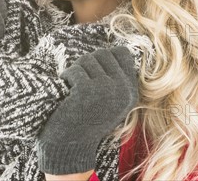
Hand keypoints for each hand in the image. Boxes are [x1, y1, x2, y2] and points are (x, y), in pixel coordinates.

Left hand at [35, 46, 138, 174]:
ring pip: (87, 59)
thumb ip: (116, 79)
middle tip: (80, 80)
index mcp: (131, 92)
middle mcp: (123, 90)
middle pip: (103, 53)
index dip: (104, 58)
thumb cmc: (86, 120)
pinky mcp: (88, 89)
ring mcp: (106, 89)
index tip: (93, 73)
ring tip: (73, 87)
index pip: (122, 53)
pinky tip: (66, 91)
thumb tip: (111, 50)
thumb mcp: (110, 101)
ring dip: (76, 70)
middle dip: (88, 63)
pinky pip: (74, 70)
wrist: (70, 147)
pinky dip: (66, 77)